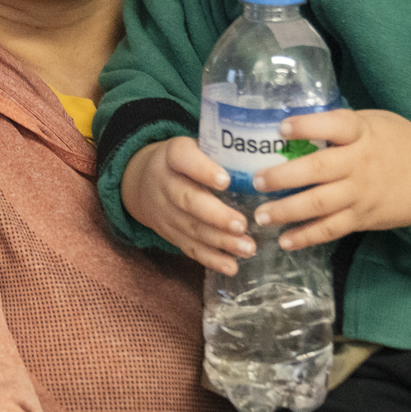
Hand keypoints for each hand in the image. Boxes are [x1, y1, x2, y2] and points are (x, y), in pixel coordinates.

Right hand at [123, 137, 255, 273]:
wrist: (141, 181)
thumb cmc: (185, 161)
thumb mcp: (195, 145)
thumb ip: (222, 150)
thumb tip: (269, 153)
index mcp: (173, 155)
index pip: (184, 158)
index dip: (203, 170)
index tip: (226, 181)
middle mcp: (164, 183)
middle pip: (187, 200)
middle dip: (216, 215)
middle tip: (242, 225)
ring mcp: (165, 211)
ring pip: (192, 228)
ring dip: (221, 241)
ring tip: (248, 248)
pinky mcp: (169, 233)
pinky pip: (189, 247)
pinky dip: (211, 259)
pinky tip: (232, 266)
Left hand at [250, 110, 410, 249]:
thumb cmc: (401, 144)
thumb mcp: (376, 121)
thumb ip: (343, 124)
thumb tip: (299, 124)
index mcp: (362, 133)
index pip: (334, 125)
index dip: (307, 126)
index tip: (281, 129)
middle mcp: (359, 163)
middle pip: (318, 170)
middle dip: (283, 177)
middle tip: (257, 181)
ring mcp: (360, 194)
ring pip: (319, 204)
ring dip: (287, 212)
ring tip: (261, 216)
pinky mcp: (362, 218)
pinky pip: (331, 230)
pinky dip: (307, 237)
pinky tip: (285, 241)